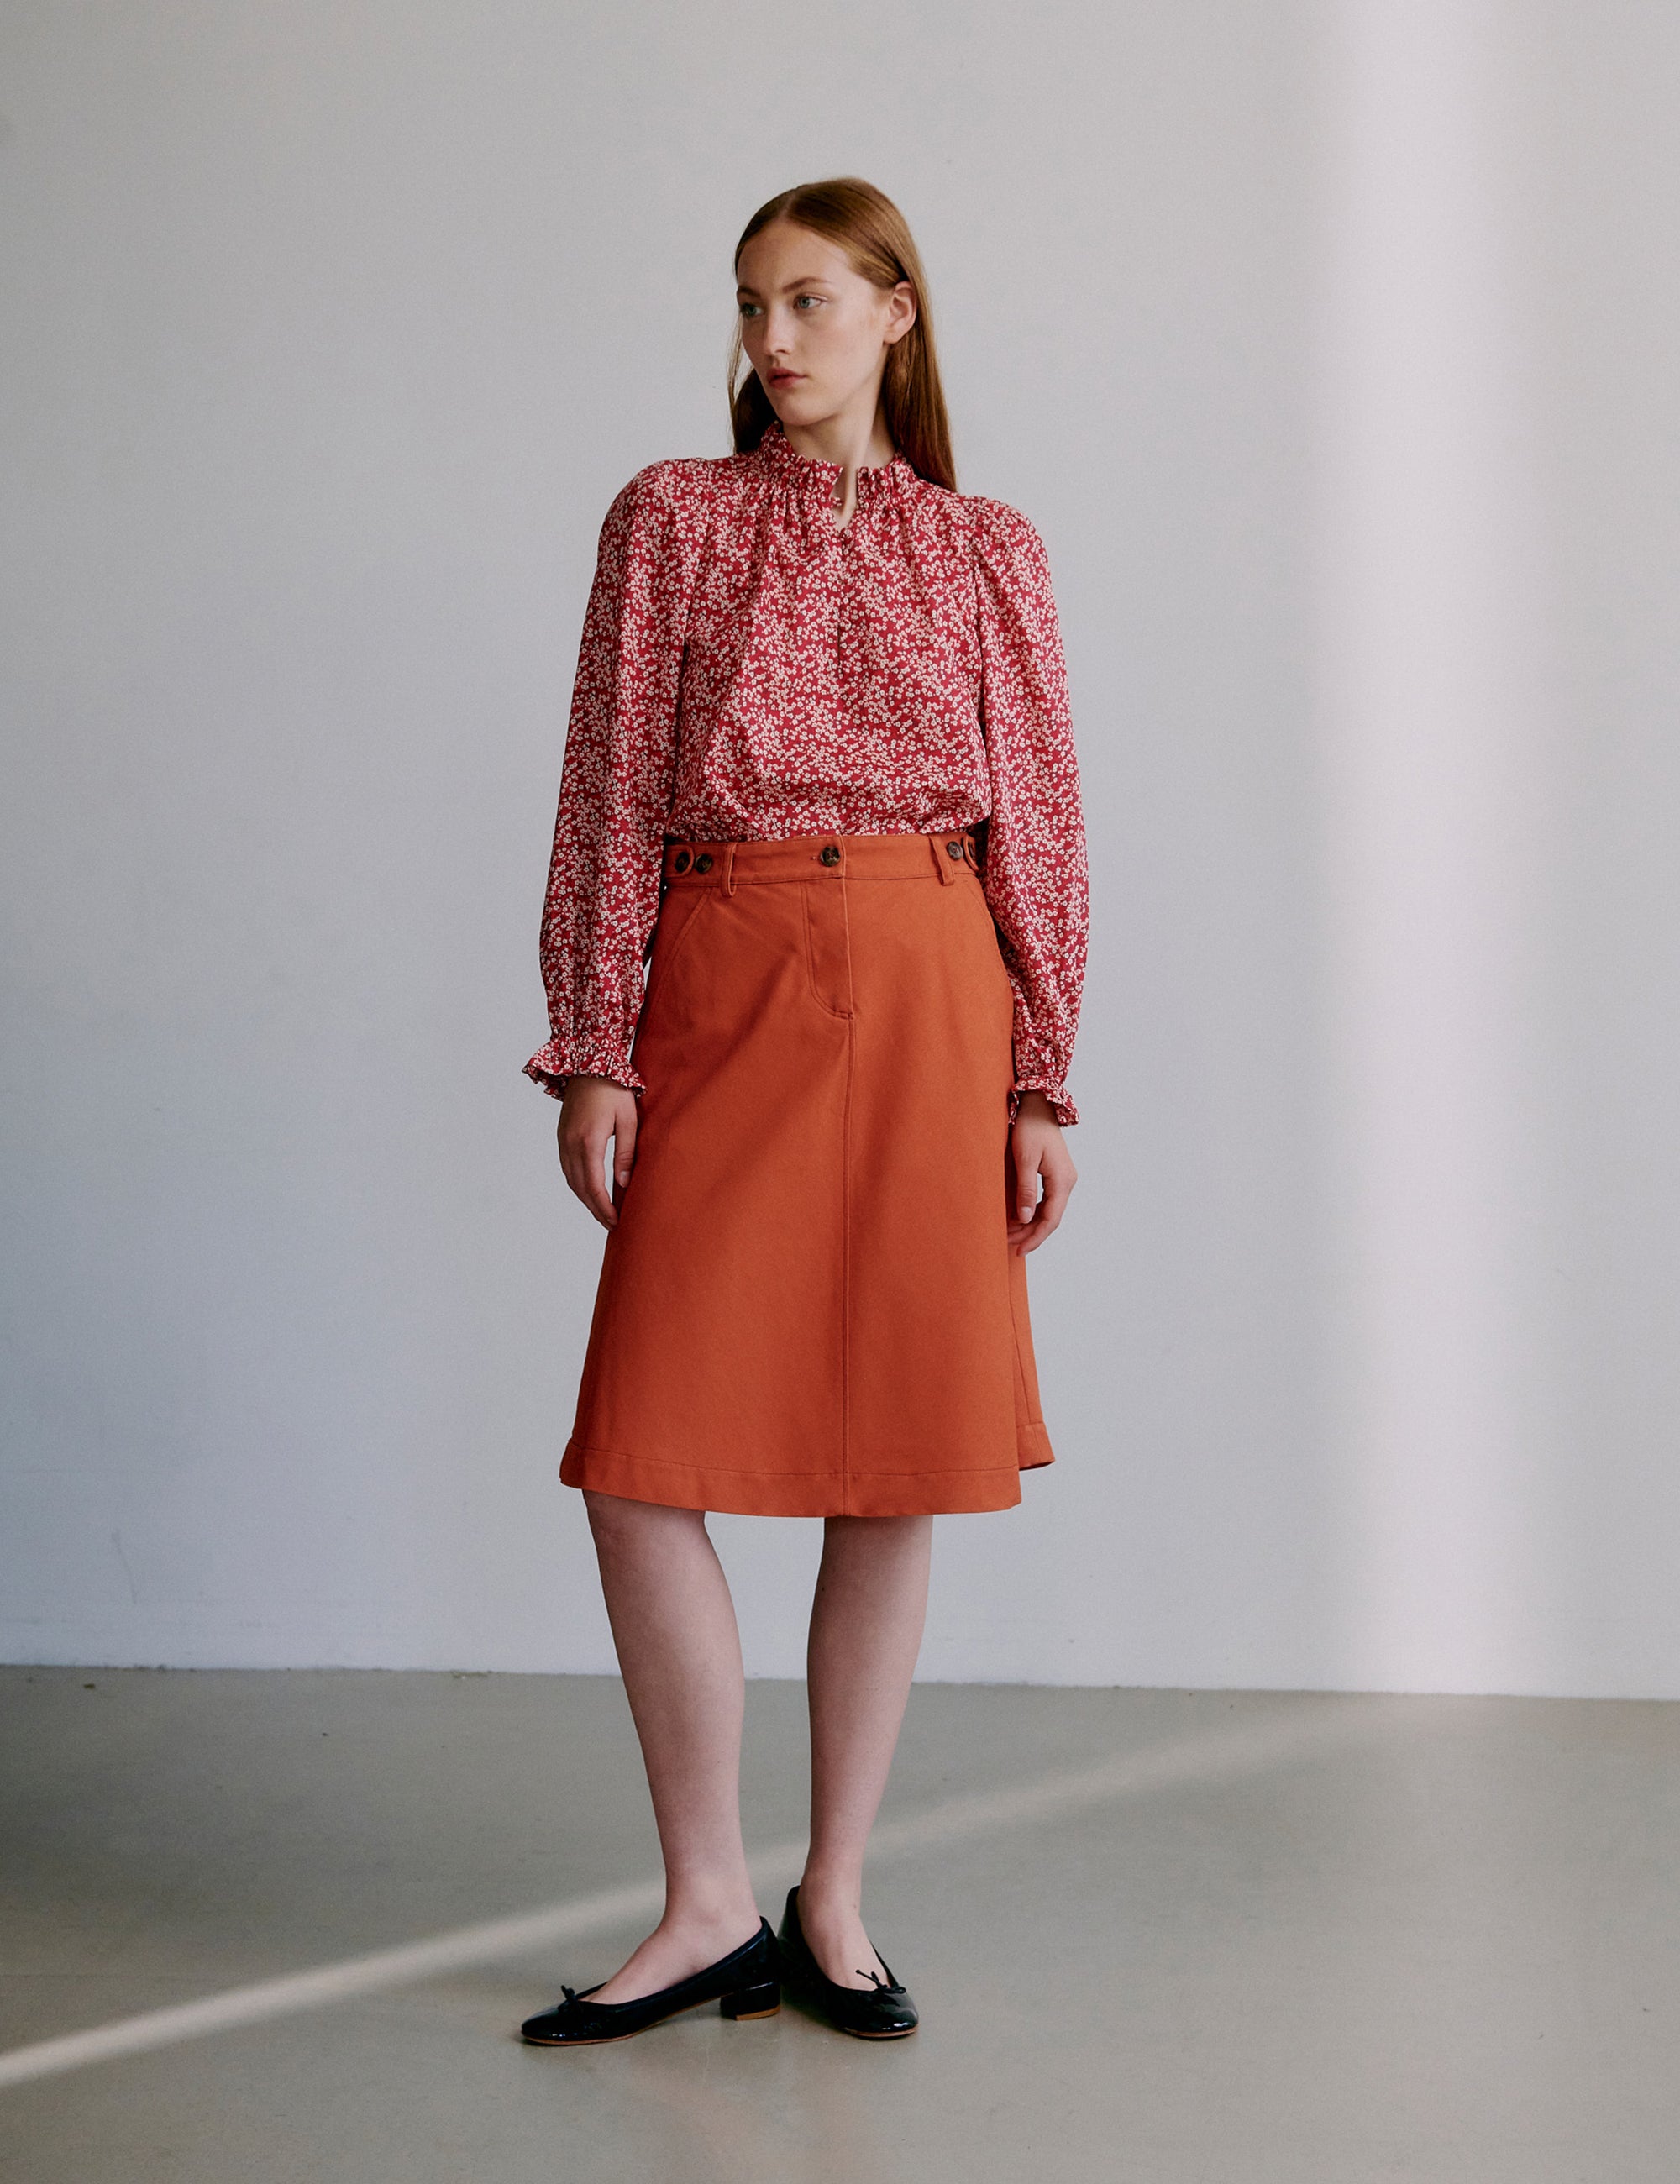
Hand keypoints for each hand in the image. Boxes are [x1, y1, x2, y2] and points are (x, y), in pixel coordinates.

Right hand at [557, 1075, 639, 1228]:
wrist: (588, 1065)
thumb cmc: (614, 1089)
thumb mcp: (629, 1119)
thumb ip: (626, 1152)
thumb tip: (623, 1183)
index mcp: (588, 1141)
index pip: (594, 1185)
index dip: (603, 1207)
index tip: (615, 1222)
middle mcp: (570, 1144)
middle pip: (579, 1188)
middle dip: (595, 1209)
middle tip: (611, 1224)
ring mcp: (563, 1140)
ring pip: (571, 1180)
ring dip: (585, 1198)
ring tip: (602, 1211)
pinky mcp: (561, 1137)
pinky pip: (567, 1168)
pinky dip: (578, 1184)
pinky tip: (590, 1190)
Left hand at [1006, 1091, 1075, 1254]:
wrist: (1038, 1105)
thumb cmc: (1030, 1128)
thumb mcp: (1024, 1159)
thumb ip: (1026, 1190)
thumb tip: (1024, 1218)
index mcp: (1062, 1180)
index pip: (1050, 1219)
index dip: (1035, 1237)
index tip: (1019, 1250)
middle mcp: (1067, 1182)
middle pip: (1051, 1218)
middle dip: (1031, 1234)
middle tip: (1009, 1245)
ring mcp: (1064, 1178)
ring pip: (1049, 1211)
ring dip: (1031, 1224)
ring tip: (1010, 1235)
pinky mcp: (1057, 1174)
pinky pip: (1048, 1201)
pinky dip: (1034, 1212)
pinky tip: (1020, 1218)